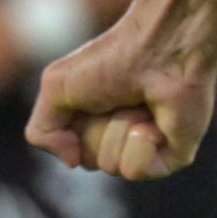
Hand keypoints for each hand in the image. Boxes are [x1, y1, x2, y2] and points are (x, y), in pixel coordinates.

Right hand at [25, 12, 215, 179]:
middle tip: (117, 97)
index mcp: (99, 122)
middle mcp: (125, 136)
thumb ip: (41, 131)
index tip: (89, 95)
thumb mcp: (55, 87)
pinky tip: (154, 119)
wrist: (162, 46)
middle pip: (89, 161)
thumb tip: (72, 161)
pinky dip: (139, 143)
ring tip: (139, 103)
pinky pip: (137, 171)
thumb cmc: (113, 60)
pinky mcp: (175, 155)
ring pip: (112, 167)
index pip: (73, 152)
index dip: (72, 128)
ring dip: (118, 130)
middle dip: (96, 129)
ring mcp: (151, 147)